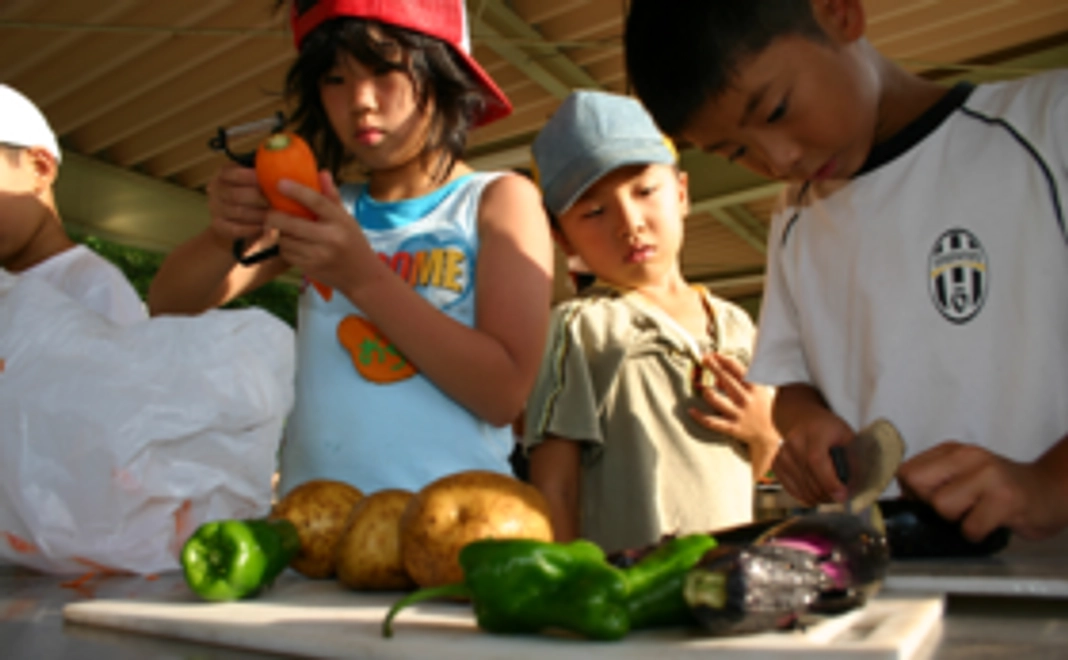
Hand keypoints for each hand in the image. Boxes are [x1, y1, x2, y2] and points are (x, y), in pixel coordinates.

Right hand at [205, 162, 272, 244]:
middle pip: (236, 194)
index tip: (270, 180)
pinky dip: (252, 229)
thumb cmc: (254, 193)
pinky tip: (265, 229)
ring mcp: (215, 208)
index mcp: (224, 174)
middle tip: (275, 202)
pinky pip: (235, 229)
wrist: (238, 217)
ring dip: (259, 215)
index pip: (233, 173)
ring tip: (275, 216)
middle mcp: (216, 189)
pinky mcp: (218, 225)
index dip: (251, 177)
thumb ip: (264, 174)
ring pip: (238, 212)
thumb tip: (282, 168)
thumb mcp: (256, 180)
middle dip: (258, 199)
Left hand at [265, 172, 382, 292]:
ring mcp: (319, 255)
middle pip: (291, 223)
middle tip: (270, 212)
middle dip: (274, 216)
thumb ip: (331, 197)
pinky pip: (287, 253)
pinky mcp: (310, 268)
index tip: (280, 183)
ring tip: (288, 230)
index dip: (296, 191)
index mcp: (340, 221)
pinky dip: (286, 247)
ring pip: (285, 239)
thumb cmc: (353, 242)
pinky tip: (294, 244)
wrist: (362, 276)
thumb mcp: (347, 219)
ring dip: (281, 233)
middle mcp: (330, 238)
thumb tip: (321, 172)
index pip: (316, 202)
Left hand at [690, 353, 779, 454]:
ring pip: (717, 400)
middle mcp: (746, 400)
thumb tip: (722, 370)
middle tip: (703, 359)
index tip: (714, 354)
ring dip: (706, 391)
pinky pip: (713, 422)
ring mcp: (738, 414)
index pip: (738, 369)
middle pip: (726, 380)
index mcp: (754, 388)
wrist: (770, 435)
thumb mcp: (760, 391)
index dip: (724, 360)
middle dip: (713, 367)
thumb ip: (743, 380)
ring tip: (698, 384)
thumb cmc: (762, 408)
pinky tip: (691, 410)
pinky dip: (700, 417)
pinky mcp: (732, 428)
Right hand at [773, 407, 853, 505]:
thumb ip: (852, 459)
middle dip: (829, 495)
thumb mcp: (847, 436)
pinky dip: (807, 498)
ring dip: (820, 498)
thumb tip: (853, 486)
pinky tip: (817, 493)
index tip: (843, 495)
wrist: (804, 419)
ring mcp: (782, 455)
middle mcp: (793, 443)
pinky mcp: (776, 465)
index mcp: (814, 432)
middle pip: (809, 480)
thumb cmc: (828, 429)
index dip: (829, 482)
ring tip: (831, 494)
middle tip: (842, 496)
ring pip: (802, 489)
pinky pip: (792, 491)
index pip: (816, 460)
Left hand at [898, 442, 1063, 540]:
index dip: (913, 493)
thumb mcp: (963, 475)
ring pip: (942, 506)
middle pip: (917, 485)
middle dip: (930, 506)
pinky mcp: (1006, 499)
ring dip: (956, 521)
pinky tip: (989, 525)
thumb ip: (933, 483)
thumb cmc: (1001, 489)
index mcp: (952, 450)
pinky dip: (976, 534)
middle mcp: (968, 456)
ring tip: (976, 515)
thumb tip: (902, 502)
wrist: (1049, 491)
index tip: (931, 501)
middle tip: (956, 510)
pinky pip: (971, 527)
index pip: (906, 470)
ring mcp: (988, 475)